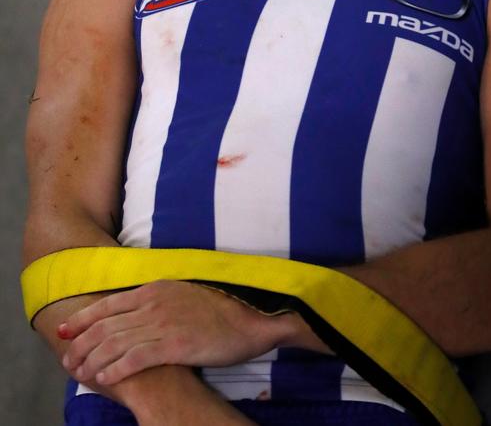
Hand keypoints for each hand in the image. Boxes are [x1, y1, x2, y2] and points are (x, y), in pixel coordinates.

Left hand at [59, 280, 290, 385]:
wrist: (250, 317)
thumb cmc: (218, 310)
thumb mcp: (182, 296)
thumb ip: (158, 303)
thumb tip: (136, 313)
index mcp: (156, 288)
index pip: (108, 303)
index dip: (82, 318)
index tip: (64, 330)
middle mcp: (155, 302)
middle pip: (105, 324)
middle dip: (80, 343)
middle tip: (67, 361)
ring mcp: (164, 322)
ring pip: (115, 342)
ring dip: (92, 359)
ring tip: (81, 374)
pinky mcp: (176, 344)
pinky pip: (136, 358)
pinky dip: (115, 368)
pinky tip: (105, 378)